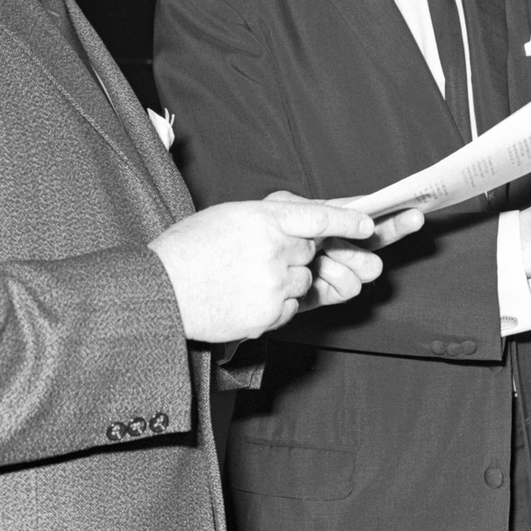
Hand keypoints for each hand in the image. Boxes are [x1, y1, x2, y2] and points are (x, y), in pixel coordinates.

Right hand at [148, 198, 375, 342]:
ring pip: (301, 281)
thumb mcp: (231, 216)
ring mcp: (273, 284)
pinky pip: (289, 308)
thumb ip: (270, 219)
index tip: (370, 225)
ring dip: (283, 281)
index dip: (347, 220)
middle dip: (294, 255)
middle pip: (310, 253)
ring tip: (243, 279)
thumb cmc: (190, 248)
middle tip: (260, 257)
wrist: (160, 291)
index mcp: (264, 218)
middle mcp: (274, 250)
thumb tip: (304, 228)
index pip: (318, 216)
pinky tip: (243, 298)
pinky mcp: (269, 314)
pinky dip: (273, 305)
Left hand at [264, 192, 423, 310]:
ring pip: (363, 269)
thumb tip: (361, 218)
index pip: (365, 211)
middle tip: (388, 239)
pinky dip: (336, 285)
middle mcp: (332, 242)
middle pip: (373, 240)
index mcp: (326, 217)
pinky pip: (344, 290)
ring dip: (350, 264)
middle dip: (384, 237)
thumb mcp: (285, 209)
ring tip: (328, 262)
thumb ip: (324, 212)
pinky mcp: (321, 294)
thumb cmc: (250, 232)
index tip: (415, 210)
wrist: (228, 276)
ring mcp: (329, 268)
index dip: (392, 212)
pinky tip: (321, 281)